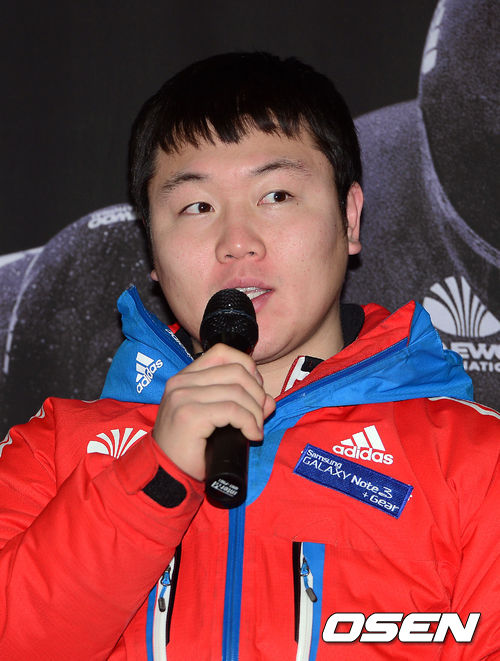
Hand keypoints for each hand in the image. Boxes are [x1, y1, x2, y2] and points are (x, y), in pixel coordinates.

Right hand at [152, 344, 275, 480]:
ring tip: (254, 430)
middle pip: (236, 371)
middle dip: (257, 394)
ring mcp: (183, 397)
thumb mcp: (216, 420)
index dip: (248, 367)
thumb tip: (269, 401)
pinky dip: (249, 423)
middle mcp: (181, 383)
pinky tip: (251, 436)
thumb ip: (240, 405)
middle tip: (259, 416)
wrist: (166, 475)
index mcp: (185, 378)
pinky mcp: (190, 415)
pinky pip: (233, 410)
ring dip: (255, 413)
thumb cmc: (190, 449)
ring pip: (238, 391)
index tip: (255, 392)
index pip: (222, 352)